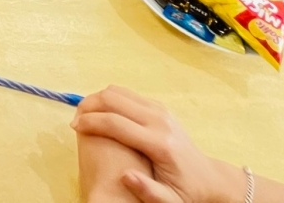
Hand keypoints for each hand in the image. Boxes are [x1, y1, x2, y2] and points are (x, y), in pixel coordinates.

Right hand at [73, 86, 243, 202]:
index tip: (74, 128)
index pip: (116, 123)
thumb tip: (125, 175)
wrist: (209, 179)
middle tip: (75, 119)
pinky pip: (128, 94)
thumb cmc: (186, 192)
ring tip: (84, 115)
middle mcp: (160, 121)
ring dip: (97, 99)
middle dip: (89, 105)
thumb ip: (149, 192)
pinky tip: (102, 114)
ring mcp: (161, 111)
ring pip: (119, 91)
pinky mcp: (160, 108)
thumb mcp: (171, 201)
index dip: (90, 122)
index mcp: (159, 143)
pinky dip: (109, 99)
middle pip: (114, 99)